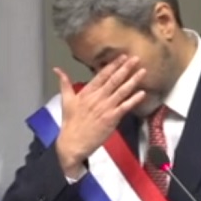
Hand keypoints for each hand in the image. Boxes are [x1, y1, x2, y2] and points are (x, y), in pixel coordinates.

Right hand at [54, 55, 145, 178]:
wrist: (73, 143)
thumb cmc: (70, 123)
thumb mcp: (66, 100)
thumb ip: (64, 83)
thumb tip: (57, 70)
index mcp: (87, 92)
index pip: (102, 75)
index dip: (113, 65)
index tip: (122, 57)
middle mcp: (98, 97)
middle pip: (114, 80)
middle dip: (126, 68)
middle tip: (136, 58)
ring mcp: (106, 108)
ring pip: (122, 91)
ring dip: (133, 80)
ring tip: (143, 71)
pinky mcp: (112, 118)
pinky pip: (125, 107)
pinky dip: (134, 100)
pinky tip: (142, 93)